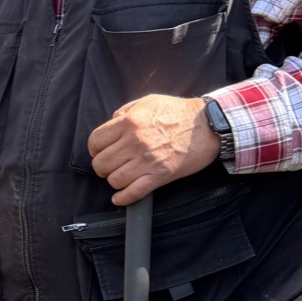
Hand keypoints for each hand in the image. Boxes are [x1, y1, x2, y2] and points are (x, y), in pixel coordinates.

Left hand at [86, 93, 220, 206]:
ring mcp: (147, 161)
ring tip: (121, 176)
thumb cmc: (178, 112)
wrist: (206, 125)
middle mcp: (134, 142)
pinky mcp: (159, 176)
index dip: (94, 149)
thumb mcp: (148, 101)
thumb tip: (112, 122)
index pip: (95, 141)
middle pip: (101, 163)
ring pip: (114, 180)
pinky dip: (123, 198)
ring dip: (115, 180)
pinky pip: (133, 193)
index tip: (99, 152)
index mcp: (129, 122)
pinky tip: (120, 197)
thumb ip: (126, 111)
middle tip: (110, 165)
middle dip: (102, 166)